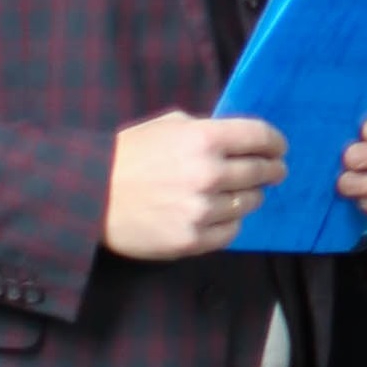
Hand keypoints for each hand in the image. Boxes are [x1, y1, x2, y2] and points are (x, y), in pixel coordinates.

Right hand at [104, 112, 288, 260]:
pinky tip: (219, 213)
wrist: (88, 196)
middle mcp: (208, 174)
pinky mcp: (193, 239)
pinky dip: (230, 221)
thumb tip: (240, 138)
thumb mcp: (166, 126)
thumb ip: (206, 129)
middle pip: (263, 172)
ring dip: (248, 196)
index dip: (275, 143)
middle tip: (273, 171)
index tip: (278, 148)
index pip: (261, 138)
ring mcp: (202, 210)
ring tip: (239, 193)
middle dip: (271, 170)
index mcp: (204, 139)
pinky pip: (232, 230)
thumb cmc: (126, 155)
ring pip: (250, 203)